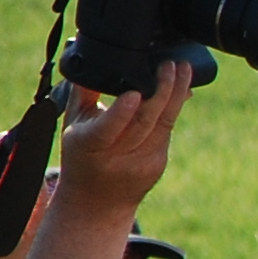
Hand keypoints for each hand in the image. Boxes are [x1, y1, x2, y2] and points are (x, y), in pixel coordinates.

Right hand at [53, 66, 191, 218]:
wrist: (97, 200)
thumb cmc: (81, 152)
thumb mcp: (74, 123)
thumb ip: (85, 92)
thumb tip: (95, 57)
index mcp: (88, 145)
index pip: (108, 130)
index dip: (122, 113)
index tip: (135, 93)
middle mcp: (116, 157)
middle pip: (144, 122)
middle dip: (161, 91)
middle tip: (170, 65)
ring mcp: (141, 162)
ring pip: (164, 124)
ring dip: (177, 94)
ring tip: (183, 69)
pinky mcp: (159, 163)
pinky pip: (169, 129)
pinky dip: (175, 107)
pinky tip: (182, 87)